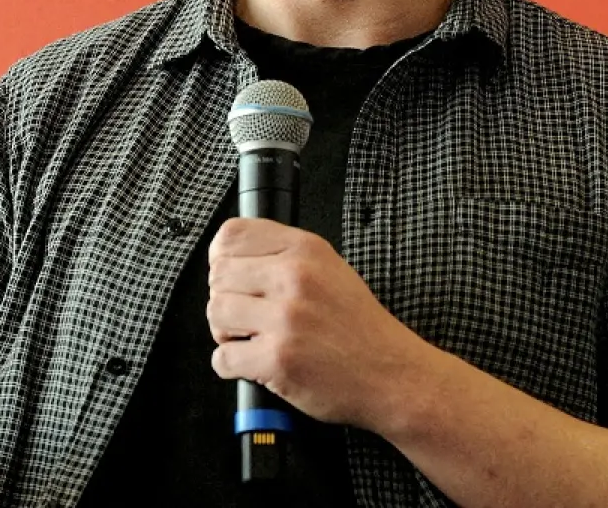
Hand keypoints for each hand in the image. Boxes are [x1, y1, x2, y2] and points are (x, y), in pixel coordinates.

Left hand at [206, 217, 429, 431]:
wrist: (390, 372)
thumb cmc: (358, 325)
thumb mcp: (330, 267)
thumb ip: (284, 254)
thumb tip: (229, 257)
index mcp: (305, 249)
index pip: (231, 235)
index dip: (222, 257)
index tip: (232, 276)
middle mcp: (294, 277)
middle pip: (218, 275)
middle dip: (225, 297)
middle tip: (245, 315)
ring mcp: (285, 318)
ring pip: (216, 313)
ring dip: (225, 331)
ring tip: (250, 338)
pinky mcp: (278, 359)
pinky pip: (223, 358)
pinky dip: (230, 365)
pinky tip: (254, 362)